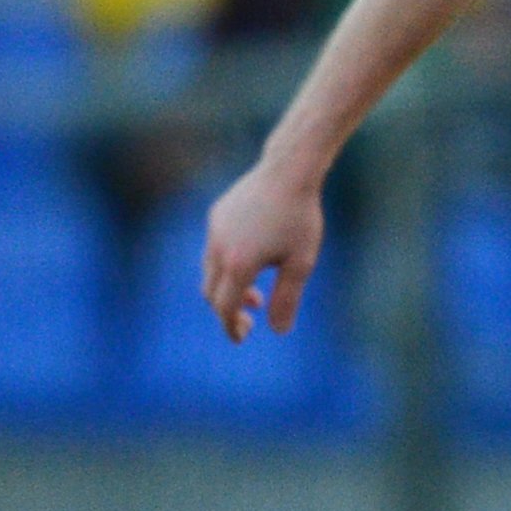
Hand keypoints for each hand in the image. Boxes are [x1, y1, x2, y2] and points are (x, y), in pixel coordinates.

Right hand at [201, 159, 325, 340]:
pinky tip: (252, 262)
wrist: (288, 172)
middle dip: (227, 311)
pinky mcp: (216, 215)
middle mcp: (218, 249)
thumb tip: (278, 331)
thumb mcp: (301, 263)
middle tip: (249, 320)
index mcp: (238, 264)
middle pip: (212, 292)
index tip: (242, 338)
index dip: (230, 327)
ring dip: (228, 288)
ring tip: (256, 294)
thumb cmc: (300, 218)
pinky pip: (214, 249)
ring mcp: (214, 230)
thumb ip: (287, 299)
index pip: (224, 307)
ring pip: (210, 270)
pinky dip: (227, 266)